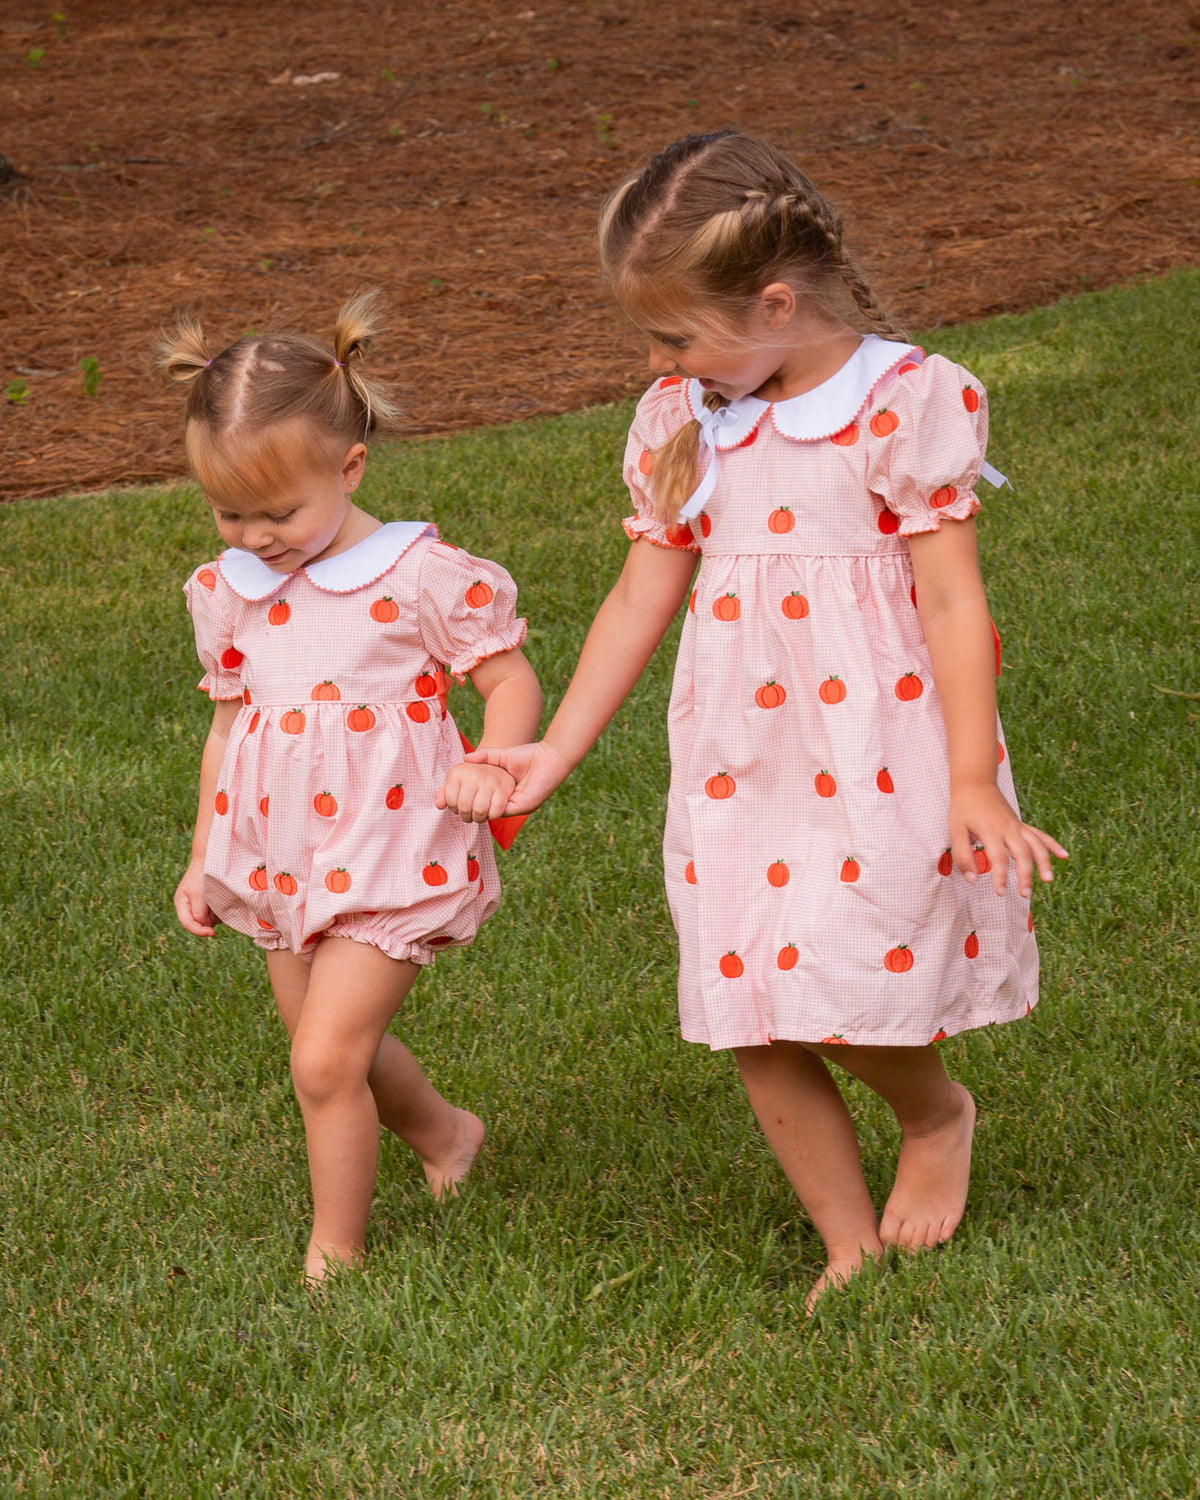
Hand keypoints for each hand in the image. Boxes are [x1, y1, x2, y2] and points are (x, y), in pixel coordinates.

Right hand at [174, 858, 219, 936]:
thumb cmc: (202, 875)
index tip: (212, 933)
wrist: (210, 857)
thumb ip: (199, 912)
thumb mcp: (198, 894)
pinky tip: (222, 898)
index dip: (199, 931)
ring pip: (208, 919)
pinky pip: (214, 912)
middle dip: (209, 921)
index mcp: (181, 903)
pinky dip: (219, 909)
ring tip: (218, 899)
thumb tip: (204, 925)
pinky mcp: (208, 901)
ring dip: (215, 914)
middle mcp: (188, 905)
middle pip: (199, 923)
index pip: (188, 924)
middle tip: (217, 908)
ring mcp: (199, 903)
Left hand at [436, 760, 517, 823]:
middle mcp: (473, 774)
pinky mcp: (503, 788)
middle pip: (464, 808)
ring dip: (479, 818)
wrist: (496, 767)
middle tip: (469, 815)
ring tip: (479, 815)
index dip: (454, 809)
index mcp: (457, 772)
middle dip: (466, 817)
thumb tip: (439, 805)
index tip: (459, 806)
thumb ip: (444, 793)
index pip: (450, 802)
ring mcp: (489, 781)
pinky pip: (495, 812)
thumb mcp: (455, 781)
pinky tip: (491, 812)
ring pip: (479, 811)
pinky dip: (492, 816)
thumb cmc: (472, 778)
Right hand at [462, 741, 571, 813]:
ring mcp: (518, 806)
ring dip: (480, 810)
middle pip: (487, 810)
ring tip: (464, 804)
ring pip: (494, 813)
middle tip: (457, 803)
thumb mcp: (502, 755)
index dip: (470, 799)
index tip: (457, 795)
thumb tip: (465, 758)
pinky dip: (493, 808)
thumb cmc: (529, 755)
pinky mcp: (525, 806)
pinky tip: (481, 803)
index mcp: (506, 793)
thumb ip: (485, 756)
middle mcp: (512, 802)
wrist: (550, 756)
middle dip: (472, 807)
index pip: (485, 801)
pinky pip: (504, 811)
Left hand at [949, 783, 1067, 898]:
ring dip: (1044, 862)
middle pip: (1022, 853)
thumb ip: (962, 856)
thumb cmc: (963, 809)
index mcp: (990, 831)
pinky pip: (1039, 835)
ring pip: (1035, 845)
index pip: (998, 858)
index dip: (1000, 877)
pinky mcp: (1020, 824)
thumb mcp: (955, 831)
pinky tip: (1064, 856)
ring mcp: (1017, 826)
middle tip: (1025, 894)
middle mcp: (1008, 829)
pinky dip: (1052, 845)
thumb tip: (972, 879)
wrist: (975, 783)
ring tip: (1048, 880)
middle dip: (1025, 875)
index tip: (1000, 893)